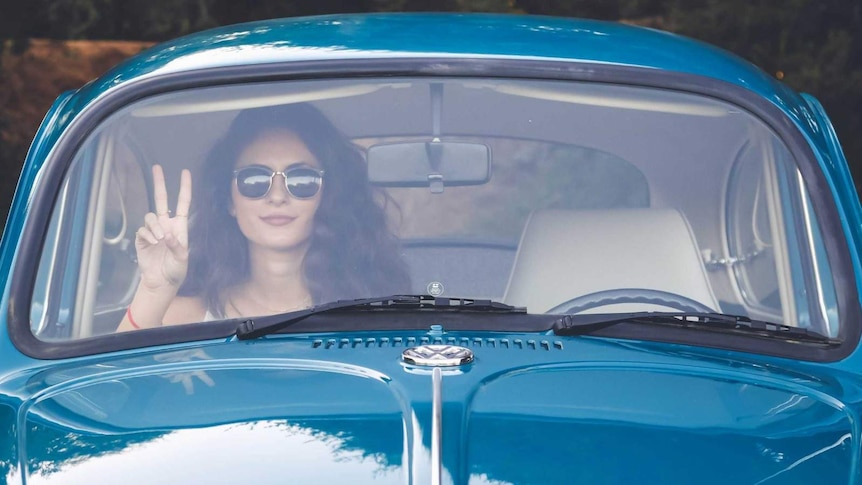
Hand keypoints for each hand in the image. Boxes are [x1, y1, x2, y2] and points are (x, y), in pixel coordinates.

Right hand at [134, 165, 191, 291]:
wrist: (161, 282)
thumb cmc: (175, 271)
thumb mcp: (181, 259)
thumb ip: (176, 246)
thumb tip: (167, 235)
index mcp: (179, 227)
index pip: (182, 203)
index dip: (185, 188)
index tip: (185, 173)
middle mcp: (166, 225)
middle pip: (161, 200)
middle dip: (159, 183)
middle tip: (157, 167)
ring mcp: (153, 231)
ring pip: (150, 216)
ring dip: (154, 226)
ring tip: (159, 239)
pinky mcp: (142, 239)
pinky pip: (142, 230)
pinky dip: (147, 235)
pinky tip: (152, 243)